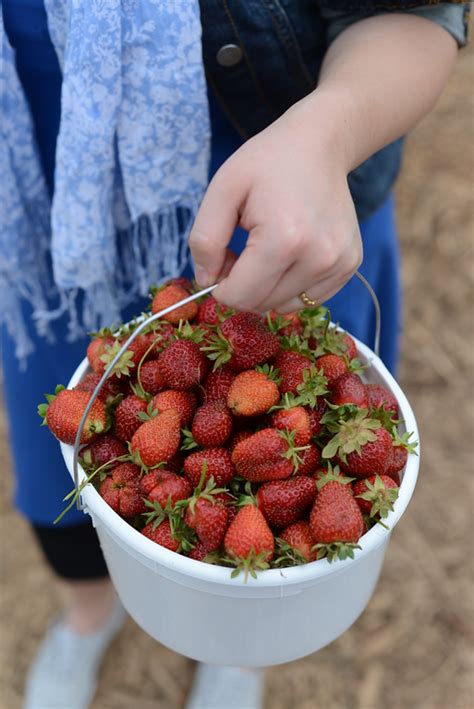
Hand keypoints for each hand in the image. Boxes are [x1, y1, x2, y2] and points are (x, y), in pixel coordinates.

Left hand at [189, 94, 362, 312]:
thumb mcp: (222, 190)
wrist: (320, 143)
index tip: (222, 261)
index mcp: (284, 239)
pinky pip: (309, 298)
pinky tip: (290, 254)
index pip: (241, 296)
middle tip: (243, 250)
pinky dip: (291, 286)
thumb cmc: (266, 163)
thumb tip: (206, 281)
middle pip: (262, 304)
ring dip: (267, 288)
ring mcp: (339, 262)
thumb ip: (205, 240)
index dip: (220, 286)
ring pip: (284, 305)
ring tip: (267, 250)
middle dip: (243, 286)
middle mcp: (318, 257)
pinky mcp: (350, 264)